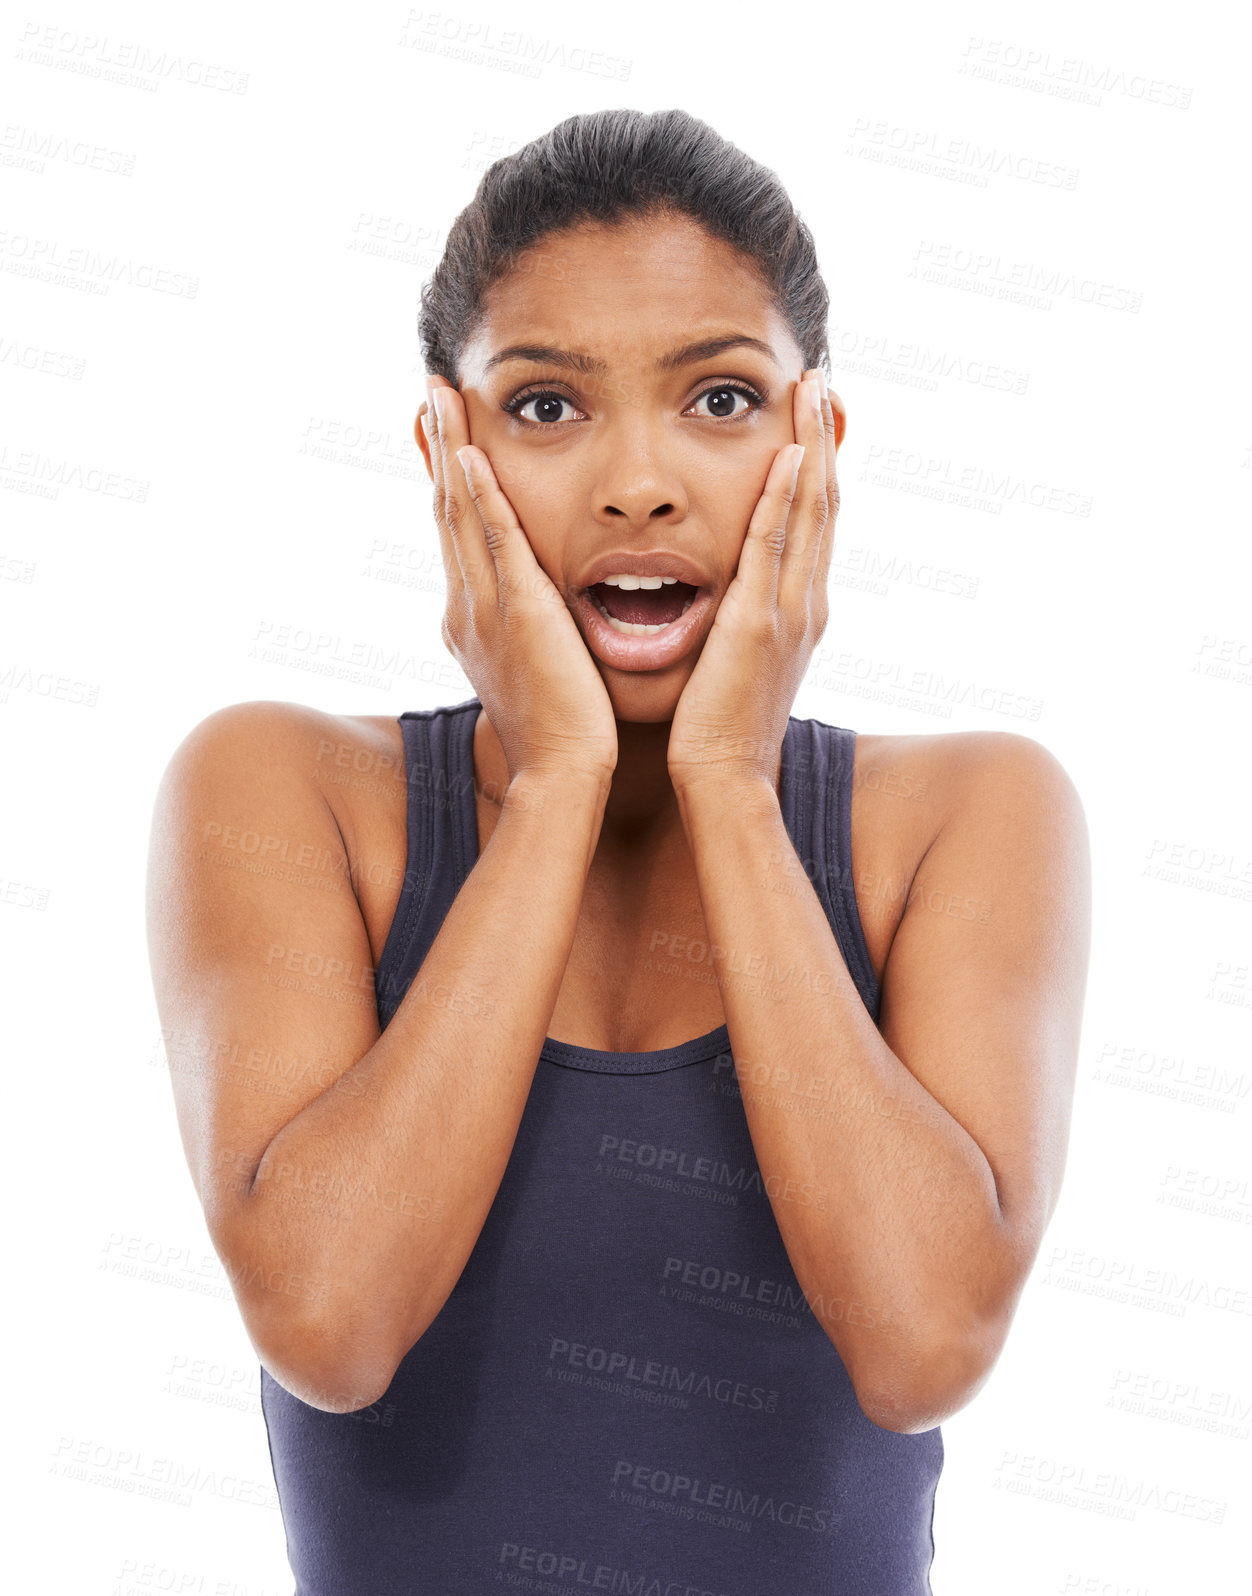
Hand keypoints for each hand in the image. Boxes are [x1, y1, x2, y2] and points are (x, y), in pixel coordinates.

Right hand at [420, 377, 618, 787]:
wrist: (559, 777)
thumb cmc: (561, 733)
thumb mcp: (535, 670)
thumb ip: (530, 634)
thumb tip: (537, 616)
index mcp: (471, 619)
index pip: (456, 534)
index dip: (449, 479)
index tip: (447, 432)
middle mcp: (466, 607)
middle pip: (446, 509)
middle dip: (439, 446)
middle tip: (430, 389)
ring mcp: (485, 609)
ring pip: (460, 512)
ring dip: (451, 449)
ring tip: (440, 394)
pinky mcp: (517, 614)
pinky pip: (494, 541)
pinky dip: (480, 495)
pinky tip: (473, 454)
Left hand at [667, 367, 840, 796]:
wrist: (724, 781)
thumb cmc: (718, 728)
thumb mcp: (736, 660)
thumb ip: (739, 617)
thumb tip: (729, 591)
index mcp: (799, 609)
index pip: (815, 519)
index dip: (818, 462)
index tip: (813, 412)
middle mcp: (806, 603)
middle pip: (824, 502)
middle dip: (824, 436)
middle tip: (821, 378)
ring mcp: (788, 614)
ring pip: (810, 512)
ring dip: (813, 446)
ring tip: (812, 388)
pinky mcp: (759, 628)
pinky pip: (773, 550)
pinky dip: (785, 500)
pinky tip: (787, 455)